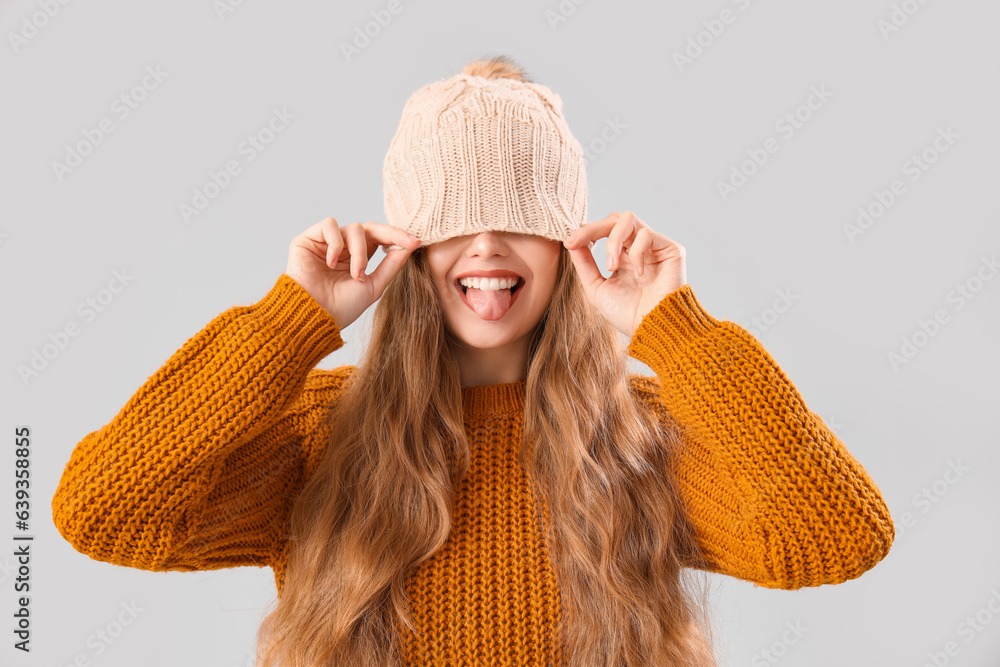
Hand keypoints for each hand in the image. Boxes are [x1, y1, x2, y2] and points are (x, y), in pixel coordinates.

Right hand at [285, 217, 420, 329]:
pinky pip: (329, 225)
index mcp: (357, 258)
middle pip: (370, 228)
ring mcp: (325, 243)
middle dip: (389, 235)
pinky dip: (336, 243)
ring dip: (360, 252)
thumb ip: (391, 265)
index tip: (416, 242)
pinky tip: (332, 263)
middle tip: (405, 243)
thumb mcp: (373, 286)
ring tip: (355, 275)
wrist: (313, 316)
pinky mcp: (308, 239)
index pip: (380, 239)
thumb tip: (411, 245)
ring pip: (354, 228)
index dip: (397, 237)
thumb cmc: (341, 308)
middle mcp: (342, 248)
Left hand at [563, 211, 687, 337]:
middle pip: (614, 218)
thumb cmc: (628, 315)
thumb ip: (585, 265)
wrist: (654, 331)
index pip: (604, 230)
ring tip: (612, 267)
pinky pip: (647, 234)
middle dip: (594, 229)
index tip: (569, 243)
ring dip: (613, 241)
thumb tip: (571, 242)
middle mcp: (639, 247)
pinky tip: (639, 274)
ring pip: (628, 219)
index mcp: (624, 255)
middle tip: (580, 243)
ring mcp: (655, 246)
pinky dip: (636, 252)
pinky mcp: (671, 249)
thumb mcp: (597, 288)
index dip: (586, 231)